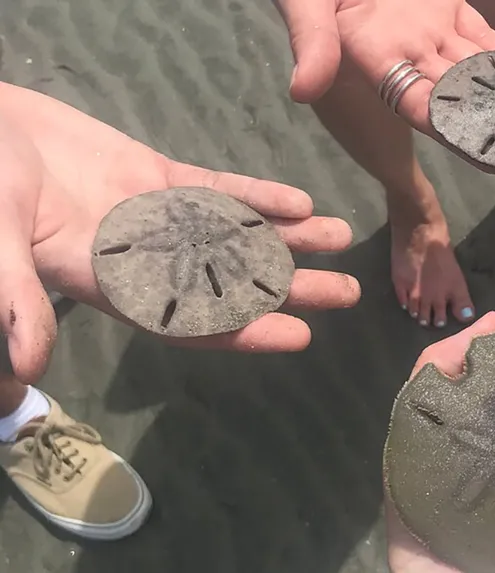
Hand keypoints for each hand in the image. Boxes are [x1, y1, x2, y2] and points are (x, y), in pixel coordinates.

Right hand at [0, 82, 359, 384]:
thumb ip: (15, 298)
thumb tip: (24, 369)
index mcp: (112, 284)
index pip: (189, 319)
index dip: (245, 331)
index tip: (299, 337)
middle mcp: (147, 257)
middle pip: (231, 279)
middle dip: (290, 287)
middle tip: (348, 292)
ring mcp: (158, 216)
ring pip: (235, 232)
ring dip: (289, 237)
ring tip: (342, 236)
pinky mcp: (158, 177)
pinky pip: (218, 188)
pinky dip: (258, 194)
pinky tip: (302, 200)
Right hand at [275, 0, 494, 167]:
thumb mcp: (306, 5)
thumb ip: (313, 43)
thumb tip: (303, 91)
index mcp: (374, 59)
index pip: (421, 107)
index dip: (456, 134)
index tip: (492, 160)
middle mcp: (407, 51)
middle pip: (459, 97)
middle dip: (494, 125)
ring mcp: (429, 28)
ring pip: (476, 69)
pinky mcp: (446, 5)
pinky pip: (481, 36)